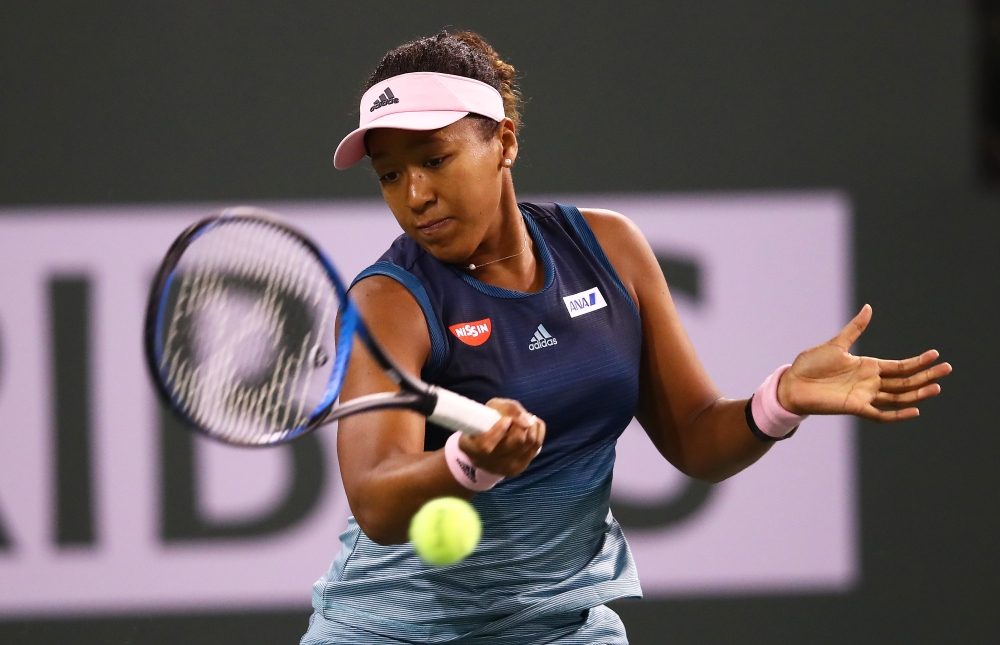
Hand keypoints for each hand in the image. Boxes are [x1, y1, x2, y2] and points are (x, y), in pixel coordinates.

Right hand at [458, 398, 545, 476]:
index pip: (485, 446)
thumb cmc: (487, 421)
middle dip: (522, 424)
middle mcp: (485, 462)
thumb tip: (527, 421)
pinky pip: (536, 448)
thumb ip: (508, 408)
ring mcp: (502, 468)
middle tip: (521, 415)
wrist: (488, 445)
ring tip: (528, 418)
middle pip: (514, 443)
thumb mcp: (492, 408)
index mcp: (470, 447)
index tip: (506, 419)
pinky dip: (538, 432)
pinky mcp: (518, 468)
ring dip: (532, 426)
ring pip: (528, 444)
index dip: (499, 431)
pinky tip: (533, 425)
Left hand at [778, 304, 951, 421]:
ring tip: (937, 387)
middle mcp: (870, 382)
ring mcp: (864, 395)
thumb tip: (869, 308)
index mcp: (868, 366)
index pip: (900, 366)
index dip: (917, 361)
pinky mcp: (855, 408)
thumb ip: (855, 328)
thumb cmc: (811, 364)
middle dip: (926, 375)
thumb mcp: (836, 344)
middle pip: (905, 381)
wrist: (792, 384)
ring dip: (917, 394)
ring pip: (898, 397)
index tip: (935, 354)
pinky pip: (881, 414)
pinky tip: (915, 411)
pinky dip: (897, 414)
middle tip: (947, 369)